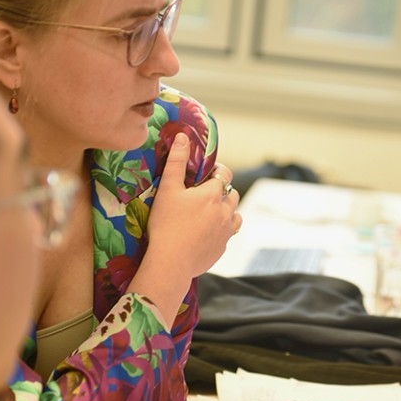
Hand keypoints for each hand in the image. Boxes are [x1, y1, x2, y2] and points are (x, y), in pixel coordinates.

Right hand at [129, 133, 240, 322]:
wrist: (170, 262)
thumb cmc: (165, 224)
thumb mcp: (168, 189)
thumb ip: (176, 162)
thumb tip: (183, 137)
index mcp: (213, 194)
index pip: (224, 173)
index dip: (216, 171)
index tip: (204, 174)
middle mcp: (225, 211)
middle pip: (231, 193)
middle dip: (221, 190)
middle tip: (202, 195)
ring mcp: (227, 231)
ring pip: (235, 214)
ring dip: (226, 210)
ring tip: (207, 213)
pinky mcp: (223, 247)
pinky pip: (228, 233)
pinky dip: (221, 229)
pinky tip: (205, 232)